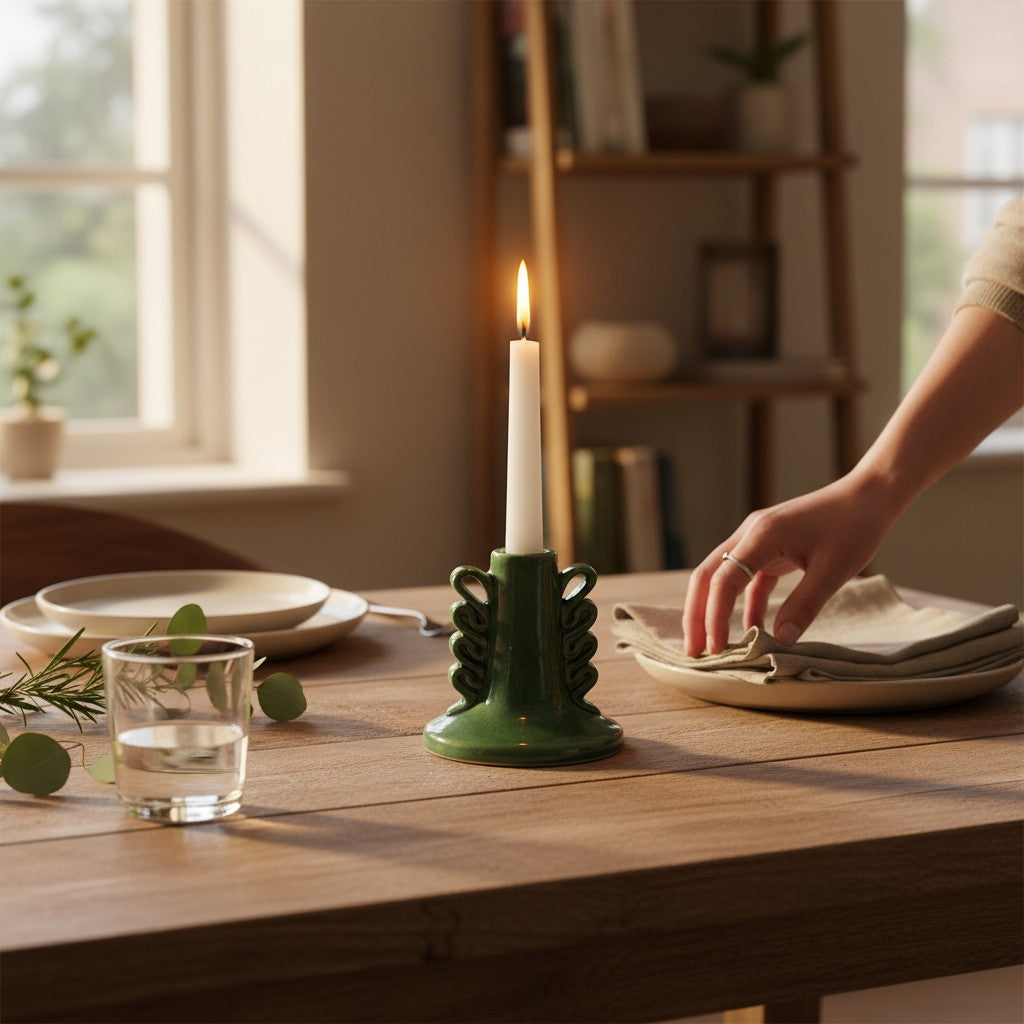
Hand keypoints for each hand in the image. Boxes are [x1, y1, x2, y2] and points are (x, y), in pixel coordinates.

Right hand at [682, 473, 894, 656]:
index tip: (716, 649)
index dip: (714, 617)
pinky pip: (747, 578)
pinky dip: (744, 603)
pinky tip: (752, 628)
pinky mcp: (769, 547)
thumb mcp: (834, 570)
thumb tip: (780, 641)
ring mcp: (756, 539)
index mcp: (762, 536)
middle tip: (693, 652)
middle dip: (697, 615)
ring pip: (721, 577)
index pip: (724, 580)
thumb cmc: (854, 527)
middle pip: (707, 576)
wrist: (868, 497)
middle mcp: (750, 534)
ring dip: (713, 609)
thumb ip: (804, 605)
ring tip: (712, 644)